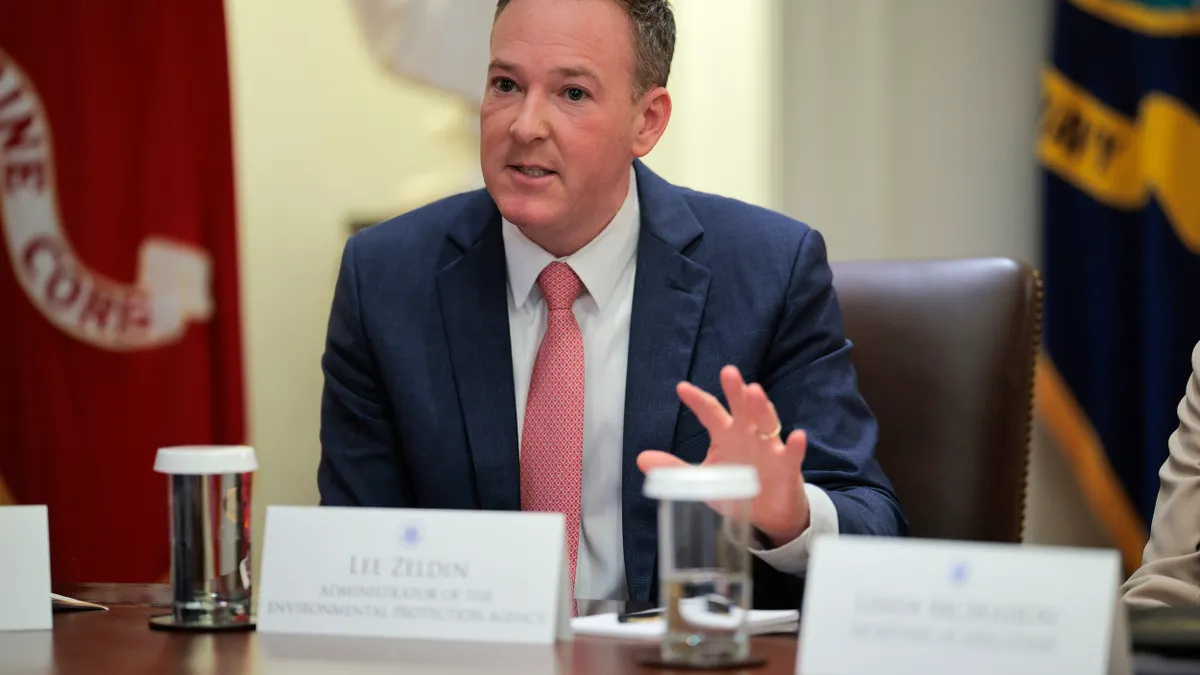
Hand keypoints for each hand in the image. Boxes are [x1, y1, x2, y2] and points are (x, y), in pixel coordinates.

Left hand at [637, 365, 810, 545]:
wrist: (767, 514)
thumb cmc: (735, 488)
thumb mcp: (702, 480)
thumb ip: (675, 468)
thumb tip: (641, 458)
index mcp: (725, 434)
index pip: (710, 412)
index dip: (697, 401)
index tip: (682, 388)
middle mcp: (748, 434)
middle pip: (741, 408)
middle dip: (735, 390)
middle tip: (728, 372)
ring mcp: (769, 447)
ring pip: (767, 422)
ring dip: (761, 407)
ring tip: (754, 391)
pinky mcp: (788, 466)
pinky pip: (793, 454)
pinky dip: (796, 446)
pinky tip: (797, 436)